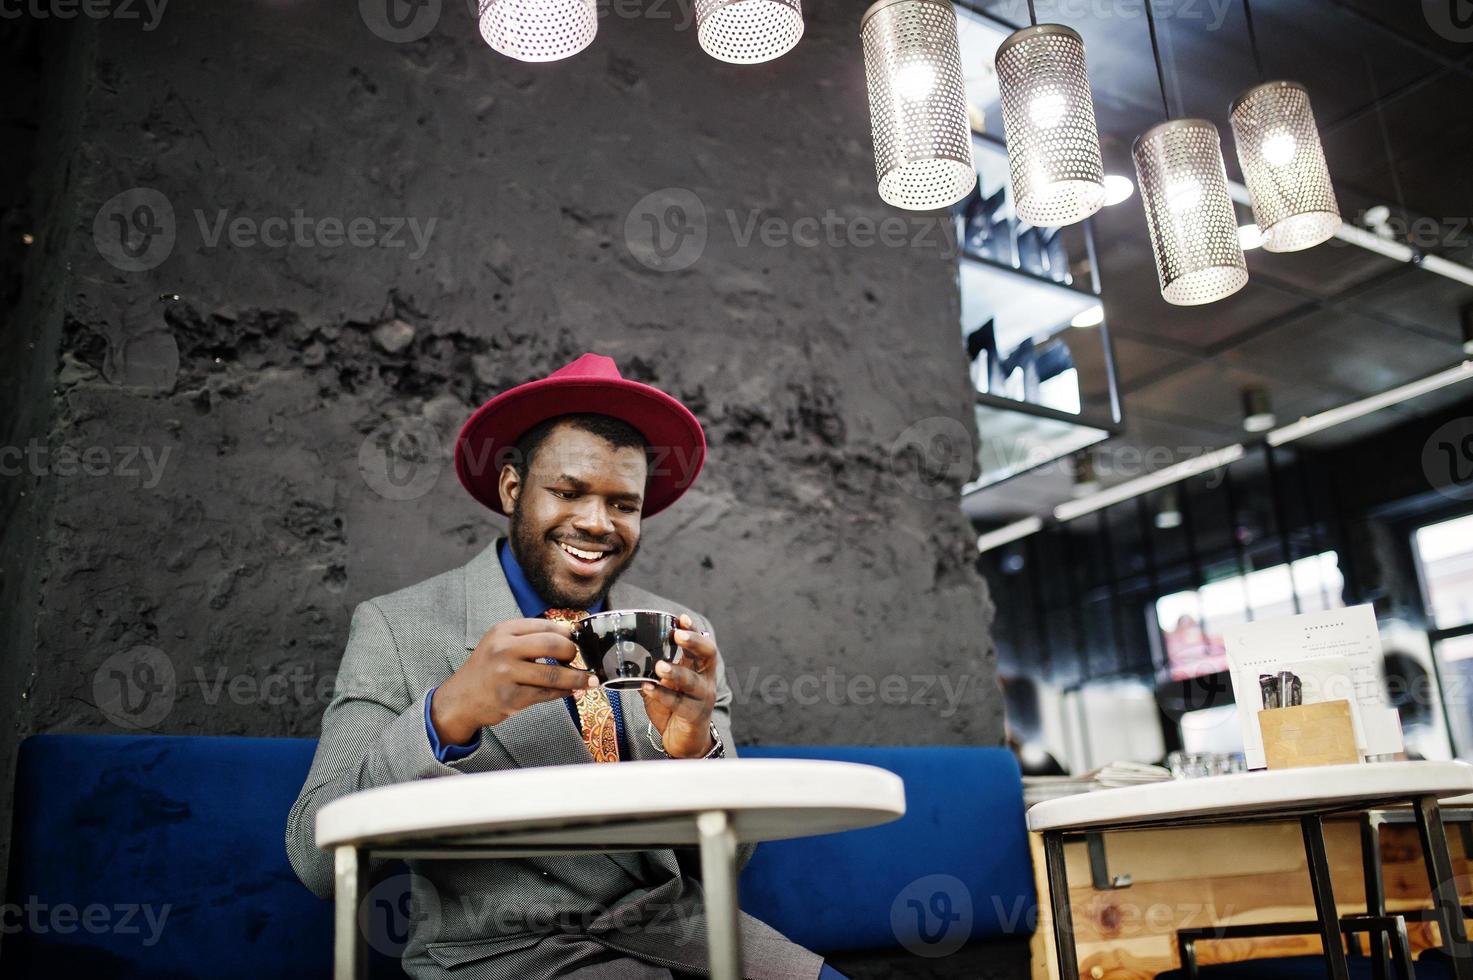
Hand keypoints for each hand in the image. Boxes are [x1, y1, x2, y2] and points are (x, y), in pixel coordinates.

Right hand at [431, 618, 595, 744]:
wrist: (460, 699)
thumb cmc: (487, 670)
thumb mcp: (500, 644)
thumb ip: (530, 638)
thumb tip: (571, 636)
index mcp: (503, 631)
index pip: (546, 625)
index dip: (568, 633)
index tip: (580, 640)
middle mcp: (504, 649)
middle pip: (554, 645)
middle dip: (573, 652)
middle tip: (579, 659)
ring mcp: (507, 674)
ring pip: (555, 674)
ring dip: (577, 678)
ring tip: (590, 680)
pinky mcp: (511, 698)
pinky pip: (547, 694)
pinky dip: (564, 692)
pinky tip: (572, 691)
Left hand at [640, 613, 716, 757]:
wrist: (685, 742)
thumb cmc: (674, 710)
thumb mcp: (664, 685)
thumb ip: (652, 671)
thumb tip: (626, 654)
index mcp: (698, 668)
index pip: (701, 644)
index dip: (693, 630)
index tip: (681, 618)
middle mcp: (705, 680)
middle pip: (708, 655)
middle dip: (694, 642)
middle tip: (678, 635)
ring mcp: (702, 698)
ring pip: (693, 681)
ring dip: (676, 671)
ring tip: (660, 666)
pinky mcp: (693, 715)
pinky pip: (678, 703)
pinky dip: (661, 694)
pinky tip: (647, 687)